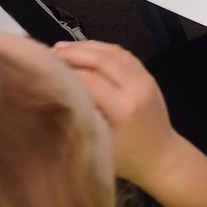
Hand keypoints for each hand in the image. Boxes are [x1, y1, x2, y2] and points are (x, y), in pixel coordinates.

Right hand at [52, 39, 177, 189]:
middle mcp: (136, 88)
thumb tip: (55, 94)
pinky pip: (124, 54)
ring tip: (61, 48)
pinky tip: (85, 50)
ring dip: (87, 47)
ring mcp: (145, 79)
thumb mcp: (97, 144)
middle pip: (102, 59)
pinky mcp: (148, 76)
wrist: (162, 157)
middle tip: (49, 52)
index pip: (89, 79)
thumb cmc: (126, 159)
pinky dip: (102, 48)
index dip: (65, 70)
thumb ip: (80, 118)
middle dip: (74, 53)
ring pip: (114, 52)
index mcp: (123, 108)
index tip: (44, 68)